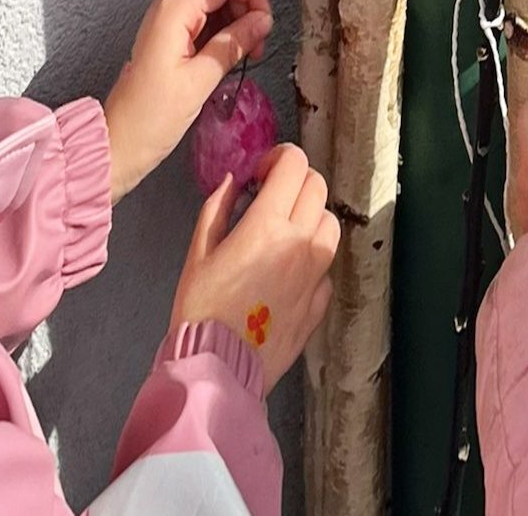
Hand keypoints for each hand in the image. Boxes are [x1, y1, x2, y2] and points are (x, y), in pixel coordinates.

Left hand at [105, 0, 271, 201]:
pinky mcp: (173, 34)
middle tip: (259, 41)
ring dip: (240, 19)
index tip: (266, 24)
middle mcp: (171, 4)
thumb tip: (262, 20)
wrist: (119, 141)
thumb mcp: (200, 80)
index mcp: (176, 7)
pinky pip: (207, 17)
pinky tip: (232, 54)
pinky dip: (226, 30)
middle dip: (249, 5)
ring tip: (248, 52)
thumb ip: (234, 43)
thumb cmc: (151, 116)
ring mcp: (171, 18)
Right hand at [171, 144, 339, 394]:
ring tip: (286, 231)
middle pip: (317, 187)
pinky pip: (327, 268)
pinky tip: (289, 272)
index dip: (279, 158)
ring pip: (330, 224)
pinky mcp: (319, 305)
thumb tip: (232, 182)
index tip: (262, 173)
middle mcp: (300, 243)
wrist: (218, 369)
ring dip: (311, 217)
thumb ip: (217, 208)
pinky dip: (312, 261)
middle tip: (272, 196)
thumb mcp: (198, 252)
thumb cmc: (201, 309)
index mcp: (268, 224)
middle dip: (295, 182)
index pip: (294, 164)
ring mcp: (315, 276)